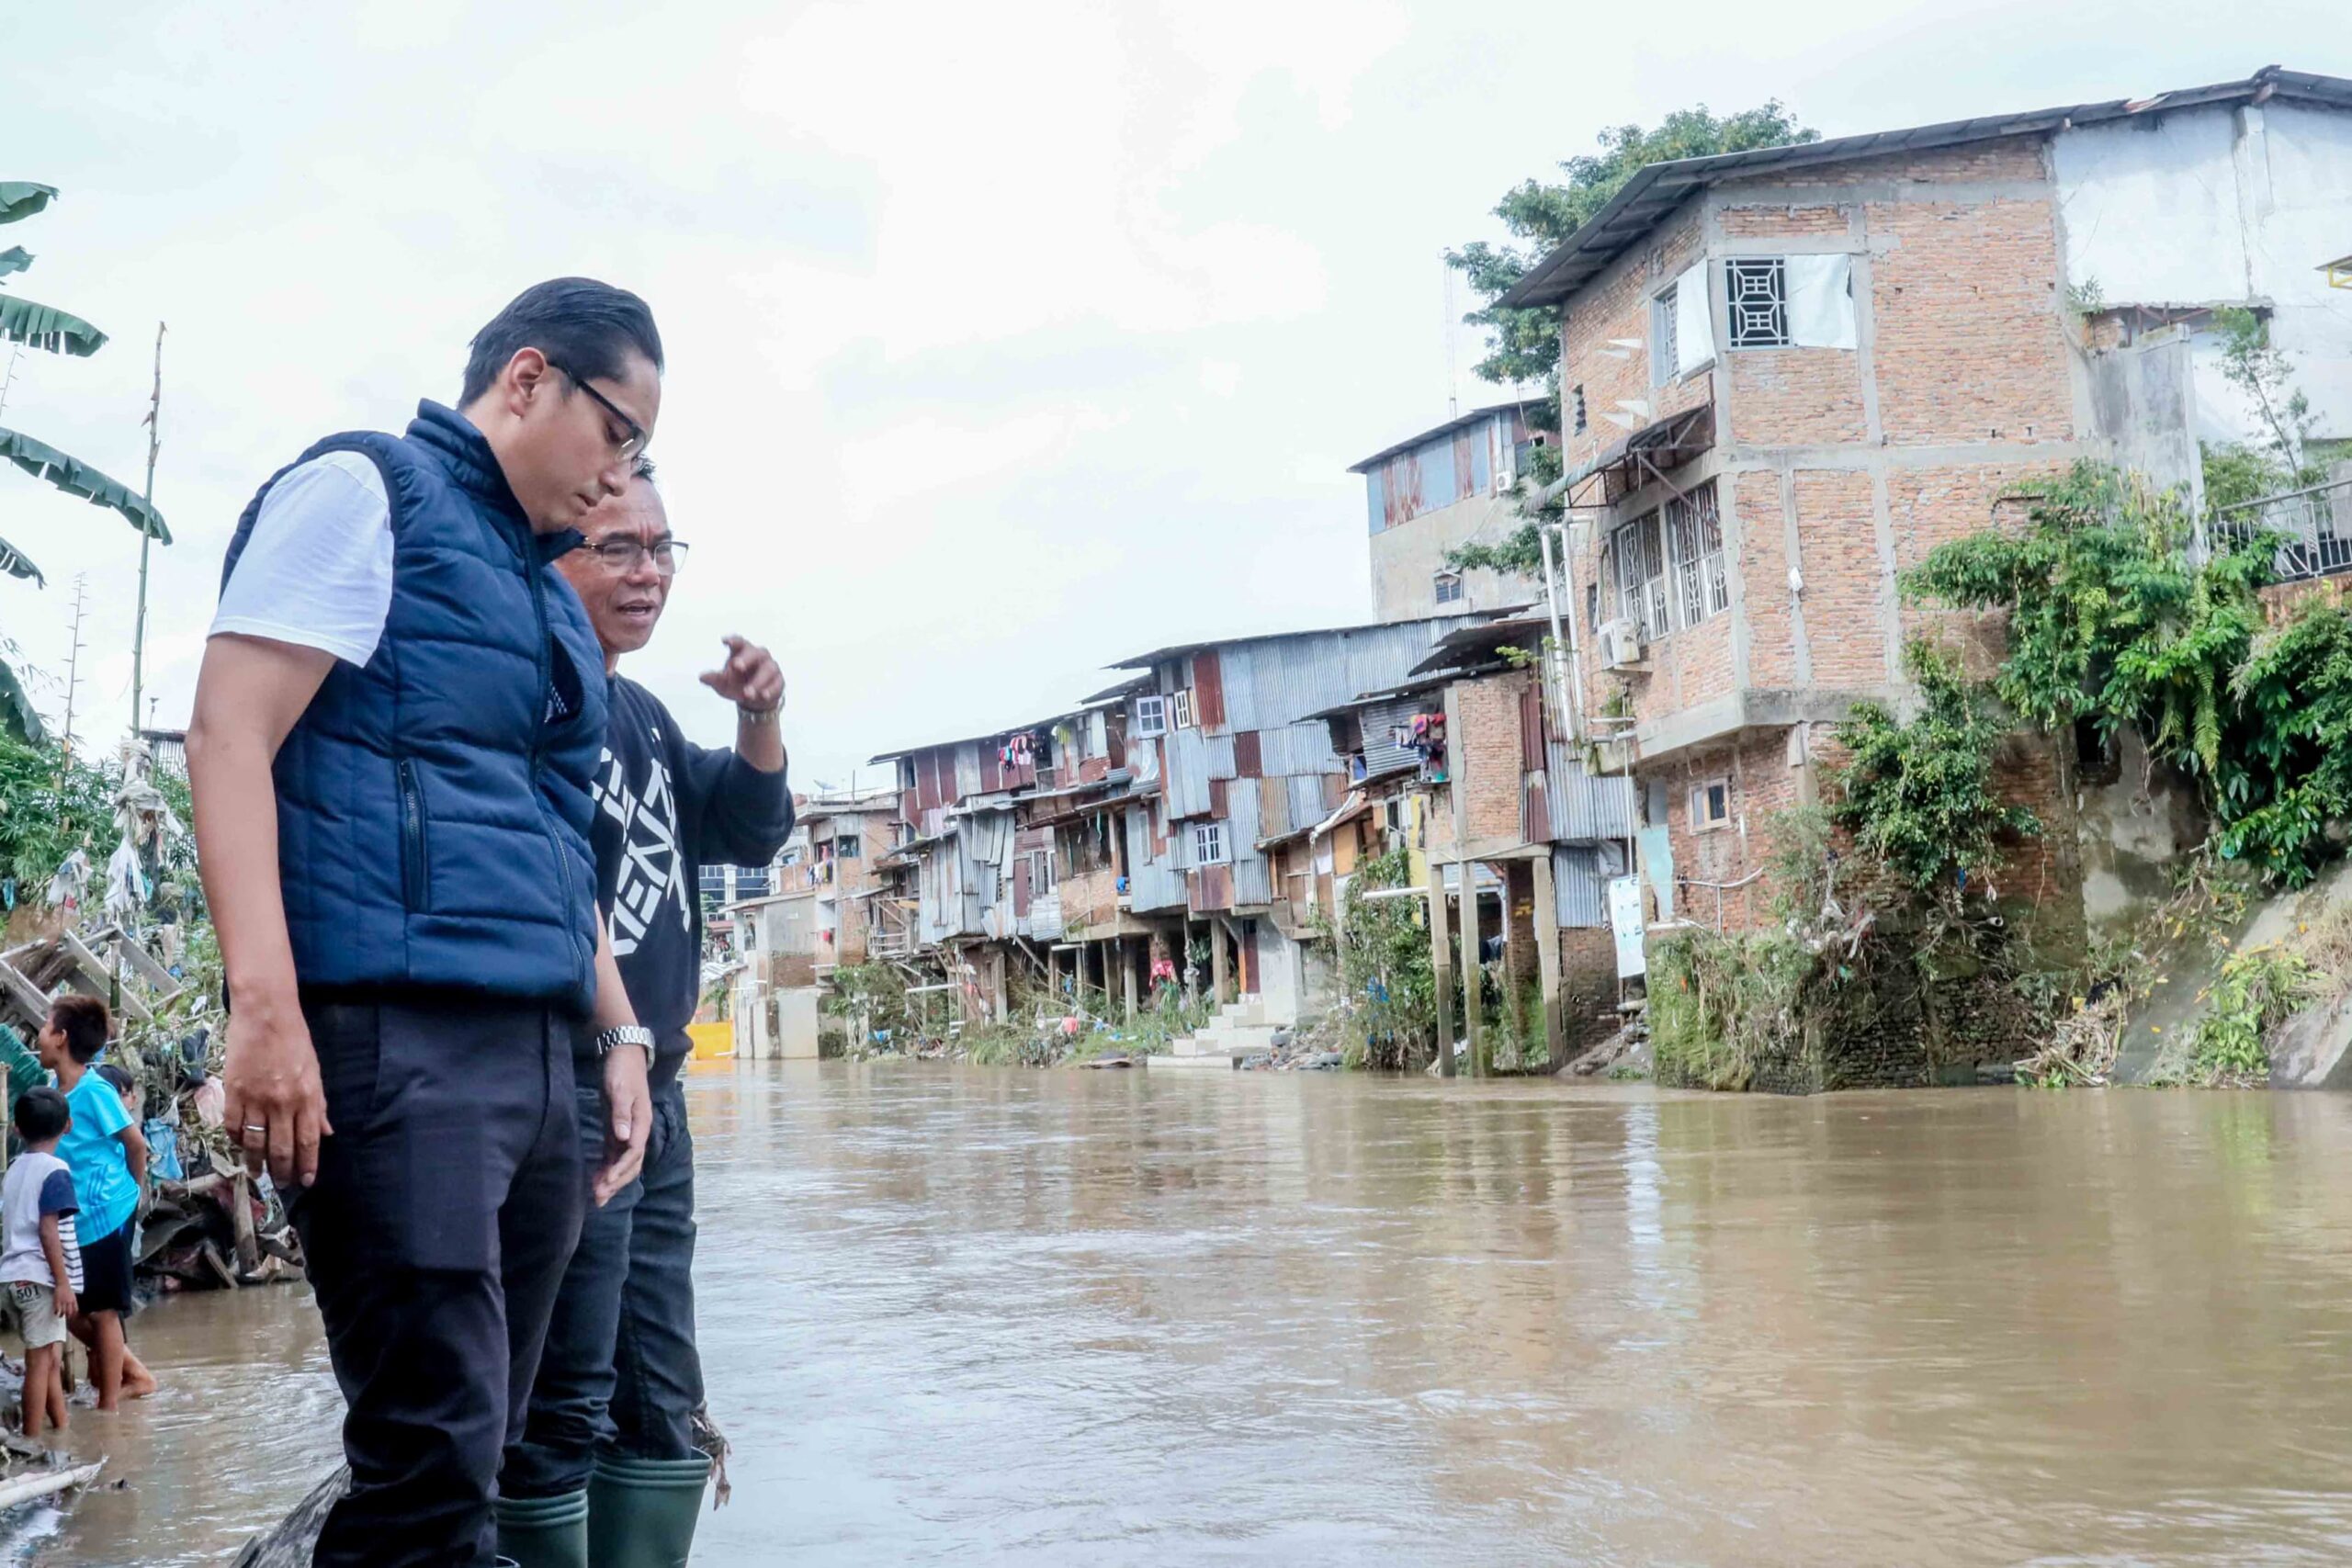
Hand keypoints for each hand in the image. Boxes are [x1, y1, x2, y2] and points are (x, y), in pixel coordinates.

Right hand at [52, 1282, 74, 1319]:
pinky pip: (57, 1309)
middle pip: (69, 1312)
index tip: (72, 1317)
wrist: (63, 1283)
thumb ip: (73, 1302)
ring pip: (63, 1312)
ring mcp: (63, 1301)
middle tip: (66, 1318)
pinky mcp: (57, 1300)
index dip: (74, 1315)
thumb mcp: (73, 1296)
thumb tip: (72, 1308)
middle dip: (68, 1316)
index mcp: (74, 1300)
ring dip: (61, 1315)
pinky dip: (56, 1312)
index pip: (76, 1310)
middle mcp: (69, 1302)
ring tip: (60, 1316)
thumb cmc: (68, 1289)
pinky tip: (55, 1313)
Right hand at [220, 999, 331, 1189]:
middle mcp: (283, 1103)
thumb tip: (326, 1132)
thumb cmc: (295, 1040)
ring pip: (255, 1143)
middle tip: (281, 1184)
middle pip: (282, 1148)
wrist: (265, 1015)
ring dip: (256, 1162)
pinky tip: (240, 1146)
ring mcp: (256, 1099)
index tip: (305, 1181)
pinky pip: (233, 1126)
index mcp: (307, 1097)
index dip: (307, 1164)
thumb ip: (319, 1104)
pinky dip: (236, 1140)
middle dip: (282, 1171)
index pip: (309, 1141)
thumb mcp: (315, 1071)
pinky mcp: (233, 1093)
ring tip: (257, 1173)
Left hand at [593, 1044, 651, 1206]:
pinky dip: (606, 1167)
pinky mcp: (616, 1128)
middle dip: (616, 1182)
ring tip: (597, 1197)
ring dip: (611, 1179)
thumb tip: (624, 1138)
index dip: (620, 1169)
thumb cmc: (622, 1070)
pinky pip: (613, 1153)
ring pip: (622, 1162)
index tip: (606, 1183)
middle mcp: (636, 1130)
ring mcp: (627, 1130)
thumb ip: (622, 1113)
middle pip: (630, 1163)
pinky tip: (596, 1179)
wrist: (622, 1053)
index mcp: (641, 1122)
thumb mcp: (620, 1089)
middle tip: (599, 1199)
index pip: (634, 1152)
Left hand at [699, 635, 782, 714]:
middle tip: (736, 666)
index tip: (724, 641)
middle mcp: (758, 656)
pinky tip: (763, 695)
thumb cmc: (736, 685)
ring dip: (757, 681)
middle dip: (746, 658)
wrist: (754, 701)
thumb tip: (702, 677)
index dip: (733, 640)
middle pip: (755, 652)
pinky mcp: (779, 681)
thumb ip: (714, 679)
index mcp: (742, 652)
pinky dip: (770, 689)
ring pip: (768, 669)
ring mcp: (771, 667)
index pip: (739, 642)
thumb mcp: (723, 684)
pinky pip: (777, 682)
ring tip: (747, 693)